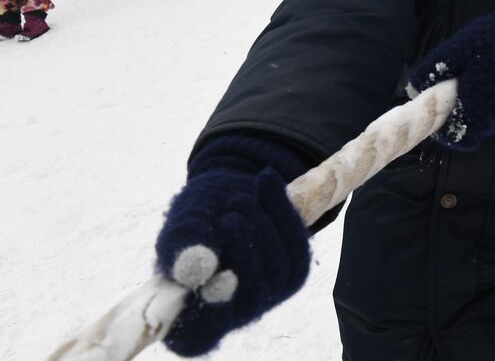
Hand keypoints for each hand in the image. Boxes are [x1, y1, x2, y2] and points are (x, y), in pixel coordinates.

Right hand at [154, 135, 311, 356]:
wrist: (224, 199)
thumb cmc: (193, 223)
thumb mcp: (181, 229)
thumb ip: (186, 247)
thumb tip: (200, 267)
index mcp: (193, 321)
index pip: (201, 332)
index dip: (213, 309)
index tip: (219, 278)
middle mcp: (236, 315)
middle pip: (250, 292)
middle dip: (243, 248)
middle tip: (229, 216)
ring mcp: (269, 295)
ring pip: (276, 265)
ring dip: (260, 226)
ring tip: (238, 199)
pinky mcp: (294, 270)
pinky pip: (296, 240)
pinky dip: (280, 208)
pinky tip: (265, 180)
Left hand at [407, 2, 494, 151]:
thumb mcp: (462, 46)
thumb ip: (434, 68)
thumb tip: (412, 88)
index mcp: (475, 111)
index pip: (452, 138)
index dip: (441, 125)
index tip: (440, 103)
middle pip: (469, 127)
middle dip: (460, 109)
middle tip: (460, 80)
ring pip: (486, 119)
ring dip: (479, 102)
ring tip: (482, 71)